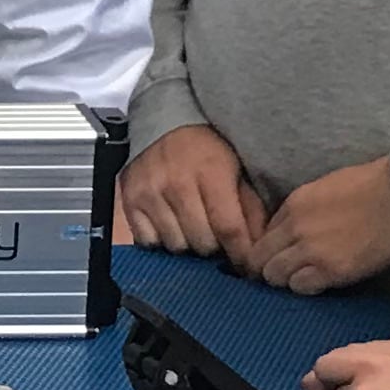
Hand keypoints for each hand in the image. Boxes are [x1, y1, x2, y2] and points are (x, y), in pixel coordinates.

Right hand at [115, 123, 269, 271]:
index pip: (229, 228)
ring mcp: (150, 193)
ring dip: (187, 243)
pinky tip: (169, 225)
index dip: (241, 254)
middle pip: (202, 243)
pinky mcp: (129, 201)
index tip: (248, 268)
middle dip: (214, 246)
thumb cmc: (207, 148)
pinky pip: (148, 241)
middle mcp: (177, 184)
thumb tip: (260, 248)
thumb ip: (251, 208)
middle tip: (216, 237)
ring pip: (175, 245)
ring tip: (192, 228)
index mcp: (211, 173)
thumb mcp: (237, 169)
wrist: (163, 121)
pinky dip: (161, 240)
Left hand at [254, 156, 389, 297]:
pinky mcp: (332, 270)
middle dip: (271, 268)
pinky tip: (323, 282)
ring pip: (276, 277)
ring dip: (289, 280)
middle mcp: (295, 227)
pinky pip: (302, 288)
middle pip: (261, 259)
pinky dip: (308, 288)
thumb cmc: (376, 186)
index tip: (282, 256)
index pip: (263, 236)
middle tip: (290, 273)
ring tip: (308, 278)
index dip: (271, 249)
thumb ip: (304, 211)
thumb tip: (294, 231)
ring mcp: (311, 250)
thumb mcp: (327, 189)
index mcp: (294, 204)